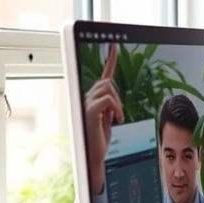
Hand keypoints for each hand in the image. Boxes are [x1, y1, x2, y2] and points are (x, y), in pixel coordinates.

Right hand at [84, 44, 122, 192]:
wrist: (93, 157)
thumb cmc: (99, 140)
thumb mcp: (108, 118)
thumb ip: (109, 104)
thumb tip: (113, 94)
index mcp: (91, 99)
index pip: (102, 75)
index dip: (110, 59)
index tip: (114, 44)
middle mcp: (84, 98)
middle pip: (107, 81)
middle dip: (118, 97)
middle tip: (119, 115)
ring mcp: (84, 103)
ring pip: (108, 87)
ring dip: (117, 103)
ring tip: (117, 119)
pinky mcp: (88, 111)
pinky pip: (108, 99)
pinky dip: (116, 108)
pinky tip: (117, 120)